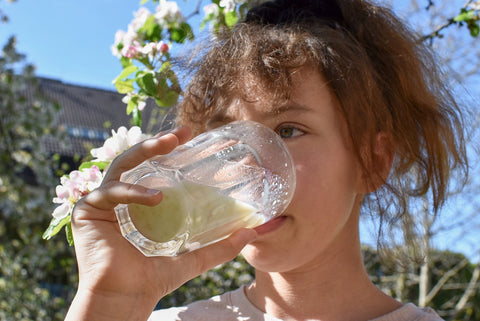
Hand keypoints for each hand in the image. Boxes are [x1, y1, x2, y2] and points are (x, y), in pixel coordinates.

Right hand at [65, 127, 256, 320]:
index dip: (167, 151)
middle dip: (157, 142)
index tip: (190, 136)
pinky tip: (155, 198)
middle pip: (135, 160)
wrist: (126, 299)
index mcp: (137, 204)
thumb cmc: (152, 280)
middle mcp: (117, 198)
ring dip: (145, 152)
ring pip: (121, 166)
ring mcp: (100, 202)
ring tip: (170, 147)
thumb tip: (251, 233)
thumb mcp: (191, 258)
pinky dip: (132, 192)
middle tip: (182, 133)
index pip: (151, 169)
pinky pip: (110, 192)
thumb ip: (219, 247)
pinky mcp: (86, 211)